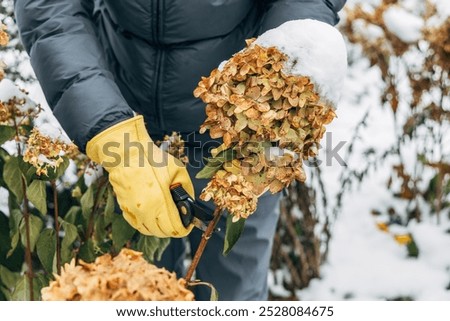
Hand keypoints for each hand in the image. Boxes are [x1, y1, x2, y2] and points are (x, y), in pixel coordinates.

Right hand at [86, 116, 194, 236]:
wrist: (127, 154)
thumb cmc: (152, 160)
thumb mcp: (178, 170)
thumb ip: (186, 189)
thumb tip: (189, 204)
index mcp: (160, 202)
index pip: (175, 228)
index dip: (184, 229)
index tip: (187, 225)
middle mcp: (145, 211)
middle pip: (163, 232)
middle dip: (174, 229)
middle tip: (179, 221)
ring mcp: (133, 211)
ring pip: (149, 231)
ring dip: (160, 229)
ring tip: (166, 220)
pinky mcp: (124, 209)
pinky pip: (137, 225)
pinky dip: (146, 225)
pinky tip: (152, 217)